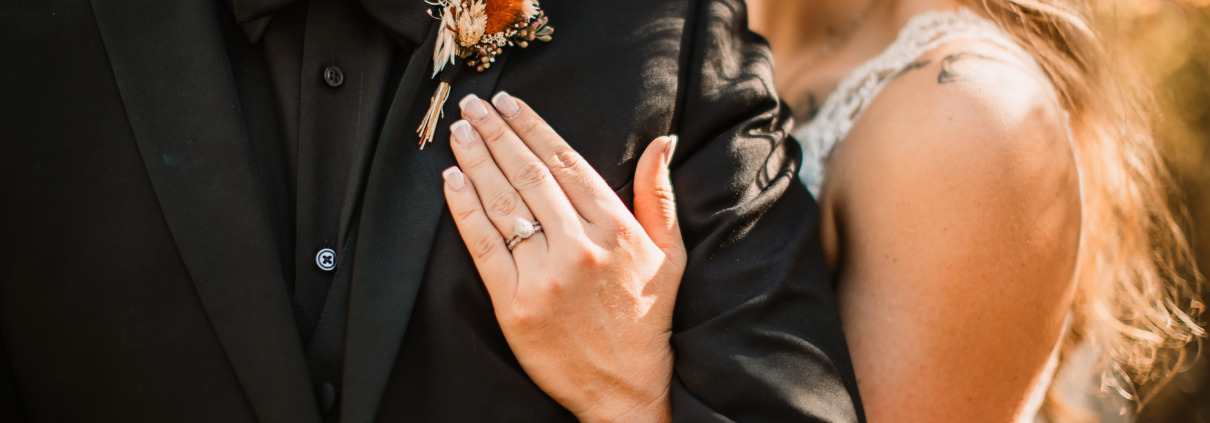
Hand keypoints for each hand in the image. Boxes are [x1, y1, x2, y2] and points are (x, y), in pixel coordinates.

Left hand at [440, 92, 686, 422]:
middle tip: (473, 106)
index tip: (509, 104)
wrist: (626, 389)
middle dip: (497, 135)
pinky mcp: (515, 305)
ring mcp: (545, 277)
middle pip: (529, 176)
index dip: (532, 128)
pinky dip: (465, 210)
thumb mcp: (669, 253)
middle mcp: (580, 248)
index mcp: (616, 229)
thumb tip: (663, 141)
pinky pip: (483, 247)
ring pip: (504, 205)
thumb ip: (659, 195)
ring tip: (459, 134)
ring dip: (476, 163)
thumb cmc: (648, 319)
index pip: (566, 163)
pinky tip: (452, 181)